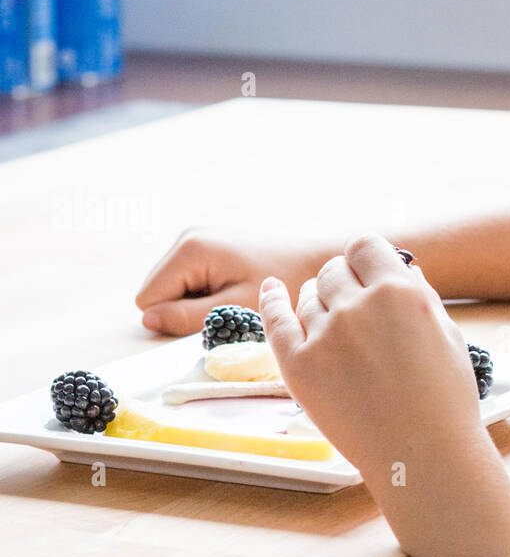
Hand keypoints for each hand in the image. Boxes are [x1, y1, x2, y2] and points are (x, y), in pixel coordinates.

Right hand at [134, 226, 331, 334]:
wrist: (314, 262)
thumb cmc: (283, 286)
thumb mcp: (235, 308)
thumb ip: (187, 317)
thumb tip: (148, 320)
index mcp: (190, 249)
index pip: (148, 299)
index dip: (175, 318)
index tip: (214, 315)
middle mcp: (187, 237)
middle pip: (156, 291)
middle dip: (184, 308)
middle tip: (228, 308)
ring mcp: (196, 238)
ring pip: (170, 287)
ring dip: (196, 302)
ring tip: (234, 297)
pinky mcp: (207, 245)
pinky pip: (187, 280)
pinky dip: (205, 292)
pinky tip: (235, 288)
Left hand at [258, 234, 485, 489]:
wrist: (423, 459)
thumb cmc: (445, 402)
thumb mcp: (447, 336)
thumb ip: (421, 296)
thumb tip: (403, 269)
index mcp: (400, 292)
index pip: (365, 245)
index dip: (366, 259)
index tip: (368, 273)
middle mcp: (357, 307)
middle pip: (332, 270)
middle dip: (344, 281)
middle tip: (356, 307)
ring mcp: (324, 336)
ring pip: (307, 295)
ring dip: (319, 301)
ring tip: (338, 328)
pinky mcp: (299, 366)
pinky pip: (275, 320)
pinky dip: (272, 301)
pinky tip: (272, 290)